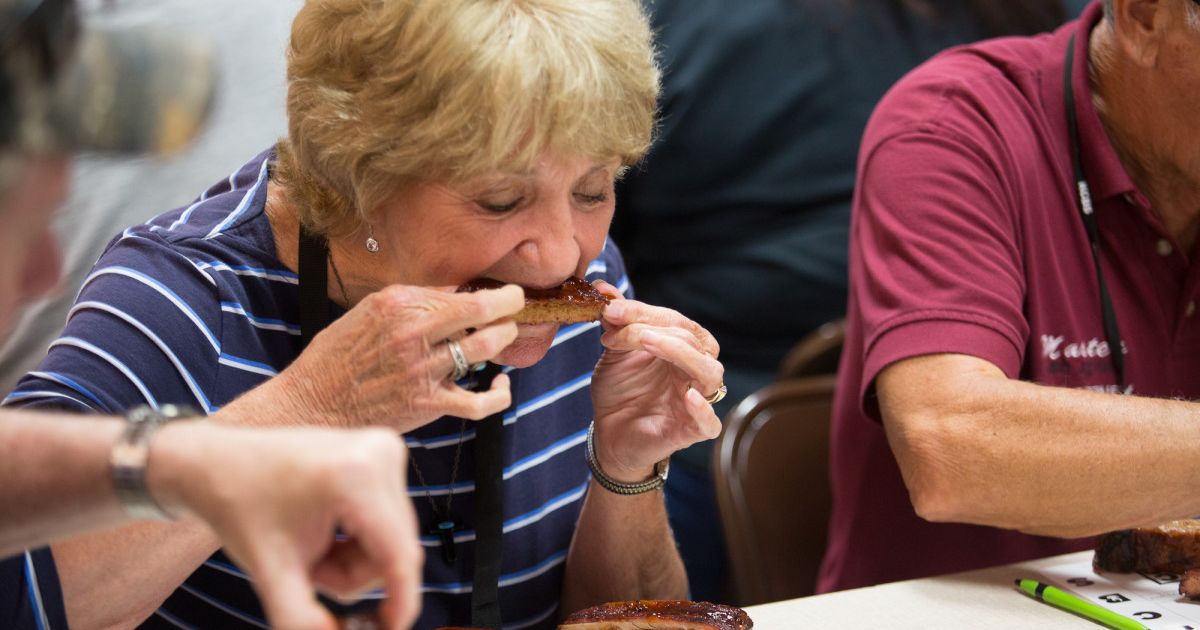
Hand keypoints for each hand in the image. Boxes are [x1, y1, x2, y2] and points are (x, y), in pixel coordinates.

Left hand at [152, 423, 423, 629]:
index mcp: (356, 478)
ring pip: (395, 537)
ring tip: (312, 549)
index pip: (399, 555)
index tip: (389, 628)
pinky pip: (389, 517)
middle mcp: (380, 455)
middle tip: (310, 573)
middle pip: (397, 549)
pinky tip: (325, 530)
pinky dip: (359, 538)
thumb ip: (305, 621)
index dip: (400, 601)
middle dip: (356, 575)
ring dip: (357, 559)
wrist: (218, 463)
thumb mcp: (272, 574)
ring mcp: (385, 449)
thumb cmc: (240, 509)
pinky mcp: (383, 451)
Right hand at [264, 283, 523, 432]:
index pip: (463, 292)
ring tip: (504, 337)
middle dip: (509, 309)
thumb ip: (412, 301)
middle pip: (482, 313)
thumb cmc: (339, 357)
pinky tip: (499, 385)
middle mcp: (413, 332)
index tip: (508, 294)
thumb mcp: (368, 312)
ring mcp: (422, 369)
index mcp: (398, 303)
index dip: (495, 293)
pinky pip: (480, 403)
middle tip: (515, 309)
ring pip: (487, 348)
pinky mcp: (427, 404)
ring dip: (504, 341)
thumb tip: (455, 292)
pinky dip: (499, 395)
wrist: (313, 404)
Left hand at [589, 282, 723, 481]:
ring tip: (646, 340)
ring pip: (708, 372)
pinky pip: (710, 422)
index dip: (644, 311)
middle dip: (652, 327)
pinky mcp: (693, 431)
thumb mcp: (616, 351)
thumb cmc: (621, 389)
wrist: (609, 432)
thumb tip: (602, 289)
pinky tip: (687, 398)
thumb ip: (617, 321)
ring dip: (679, 353)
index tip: (610, 309)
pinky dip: (702, 409)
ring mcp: (698, 400)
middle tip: (616, 325)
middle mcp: (697, 370)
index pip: (676, 321)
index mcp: (685, 347)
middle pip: (691, 340)